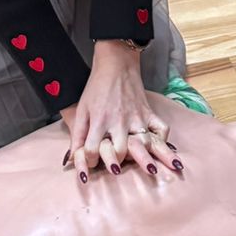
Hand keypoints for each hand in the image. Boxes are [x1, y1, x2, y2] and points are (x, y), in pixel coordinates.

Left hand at [65, 43, 182, 181]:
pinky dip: (163, 140)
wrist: (116, 63)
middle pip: (120, 153)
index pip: (92, 151)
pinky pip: (162, 129)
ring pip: (145, 145)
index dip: (88, 162)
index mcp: (99, 121)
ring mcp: (137, 117)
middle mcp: (119, 122)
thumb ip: (77, 135)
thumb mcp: (82, 109)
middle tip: (116, 167)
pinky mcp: (150, 112)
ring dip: (147, 159)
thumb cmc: (96, 87)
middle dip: (117, 163)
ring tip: (152, 172)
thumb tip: (71, 158)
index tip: (91, 162)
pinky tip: (161, 149)